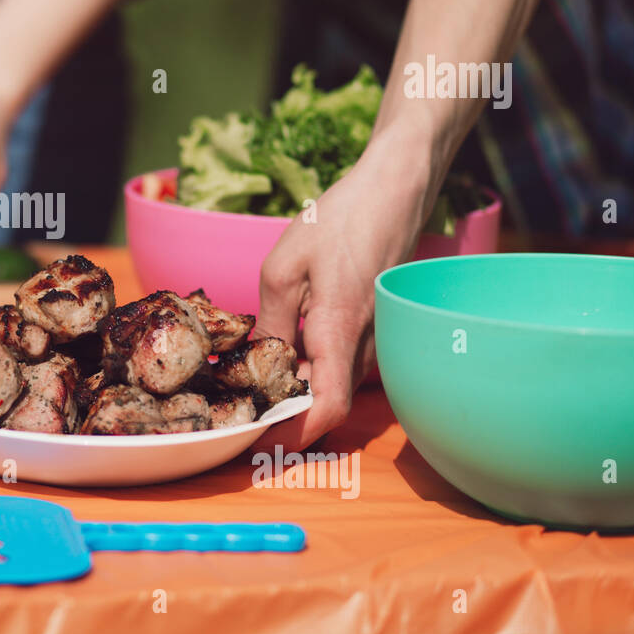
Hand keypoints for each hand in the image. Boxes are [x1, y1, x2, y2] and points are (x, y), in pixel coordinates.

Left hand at [254, 137, 431, 451]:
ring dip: (297, 394)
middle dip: (286, 419)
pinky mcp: (374, 327)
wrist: (394, 189)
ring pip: (333, 385)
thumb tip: (260, 364)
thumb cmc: (340, 220)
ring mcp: (375, 338)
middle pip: (326, 404)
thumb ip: (271, 322)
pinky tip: (279, 356)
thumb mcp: (284, 266)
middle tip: (238, 418)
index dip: (293, 435)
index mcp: (340, 331)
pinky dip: (311, 371)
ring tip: (249, 388)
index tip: (257, 443)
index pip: (327, 409)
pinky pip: (340, 363)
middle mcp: (366, 345)